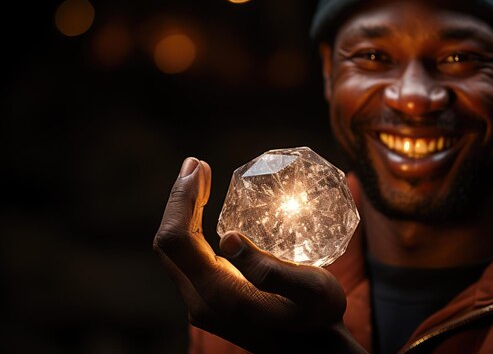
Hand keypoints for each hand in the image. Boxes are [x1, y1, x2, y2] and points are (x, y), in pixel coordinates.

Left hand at [153, 157, 367, 353]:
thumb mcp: (311, 291)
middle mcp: (200, 299)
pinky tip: (207, 210)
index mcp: (218, 293)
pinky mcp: (211, 299)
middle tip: (195, 165)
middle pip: (168, 243)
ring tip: (198, 179)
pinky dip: (192, 226)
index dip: (181, 199)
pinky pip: (188, 257)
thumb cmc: (317, 319)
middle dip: (178, 199)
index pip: (177, 239)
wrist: (313, 353)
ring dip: (183, 211)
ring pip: (176, 250)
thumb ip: (271, 270)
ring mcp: (202, 301)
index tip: (198, 166)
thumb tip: (228, 237)